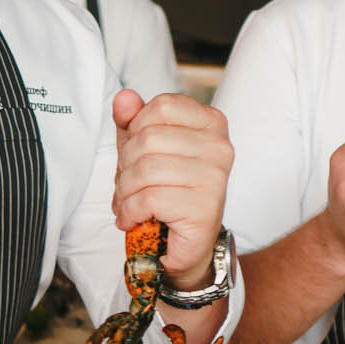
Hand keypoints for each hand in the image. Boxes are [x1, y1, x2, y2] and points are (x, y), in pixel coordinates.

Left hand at [111, 90, 232, 288]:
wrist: (186, 245)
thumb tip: (124, 98)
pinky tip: (133, 218)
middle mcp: (220, 148)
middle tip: (127, 184)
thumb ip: (134, 121)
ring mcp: (216, 178)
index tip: (136, 151)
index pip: (162, 106)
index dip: (137, 128)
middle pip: (149, 138)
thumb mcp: (145, 150)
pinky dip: (130, 211)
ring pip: (146, 169)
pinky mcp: (204, 209)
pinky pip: (150, 198)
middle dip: (125, 164)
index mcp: (211, 124)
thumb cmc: (167, 192)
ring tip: (127, 203)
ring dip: (125, 191)